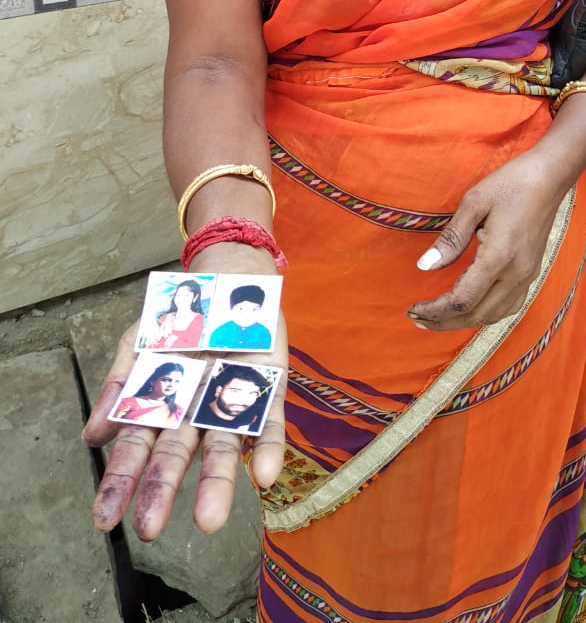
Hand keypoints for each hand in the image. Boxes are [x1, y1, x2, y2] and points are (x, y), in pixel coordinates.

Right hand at [84, 312, 287, 539]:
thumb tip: (93, 436)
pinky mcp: (268, 391)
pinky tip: (266, 476)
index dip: (121, 484)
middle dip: (162, 491)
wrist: (228, 280)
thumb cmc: (179, 319)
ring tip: (208, 521)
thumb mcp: (140, 342)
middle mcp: (194, 414)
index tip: (104, 520)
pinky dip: (268, 449)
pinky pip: (269, 424)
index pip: (136, 451)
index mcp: (160, 406)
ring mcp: (230, 404)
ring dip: (217, 483)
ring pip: (223, 449)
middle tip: (150, 528)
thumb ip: (120, 384)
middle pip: (176, 457)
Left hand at [407, 152, 565, 330]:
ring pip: (493, 315)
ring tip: (437, 317)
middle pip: (476, 315)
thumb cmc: (510, 184)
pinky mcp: (531, 273)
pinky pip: (508, 307)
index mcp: (498, 258)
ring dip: (463, 321)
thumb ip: (450, 239)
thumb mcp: (473, 203)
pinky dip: (485, 314)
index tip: (413, 309)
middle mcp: (515, 274)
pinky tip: (470, 308)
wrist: (549, 177)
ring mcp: (527, 276)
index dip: (435, 310)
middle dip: (444, 322)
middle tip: (416, 318)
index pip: (462, 300)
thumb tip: (424, 266)